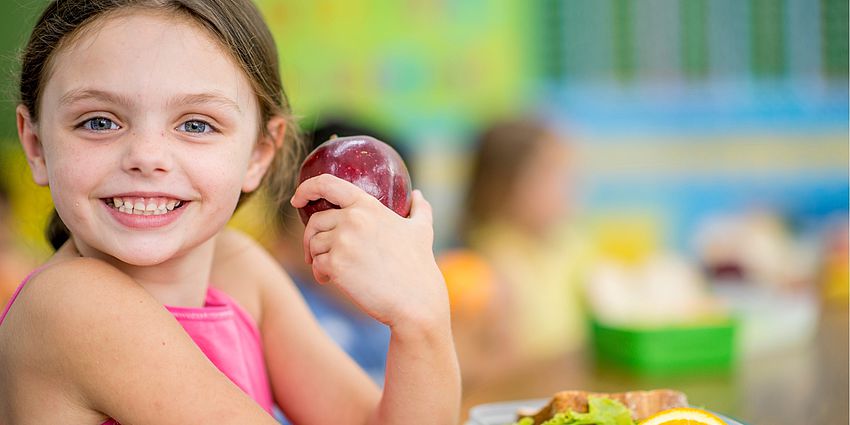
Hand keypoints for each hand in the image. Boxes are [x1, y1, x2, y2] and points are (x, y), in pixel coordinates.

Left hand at [290, 174, 448, 328]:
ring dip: (318, 258)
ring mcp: (343, 241)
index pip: (328, 184)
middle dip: (311, 238)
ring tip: (331, 272)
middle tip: (316, 253)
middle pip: (315, 221)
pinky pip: (316, 264)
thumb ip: (419, 208)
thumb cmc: (419, 267)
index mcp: (368, 206)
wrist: (416, 300)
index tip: (298, 200)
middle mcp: (353, 219)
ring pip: (314, 245)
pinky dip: (320, 274)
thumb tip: (417, 193)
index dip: (307, 188)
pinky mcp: (336, 265)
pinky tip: (331, 281)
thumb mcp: (422, 230)